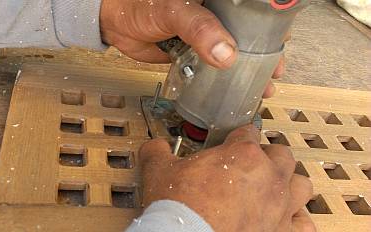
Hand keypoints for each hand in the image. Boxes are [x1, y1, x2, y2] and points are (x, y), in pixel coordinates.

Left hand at [100, 0, 284, 97]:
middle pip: (249, 34)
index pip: (253, 11)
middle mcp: (216, 14)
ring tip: (259, 87)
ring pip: (234, 52)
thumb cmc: (139, 4)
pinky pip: (214, 65)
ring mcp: (206, 34)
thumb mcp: (173, 10)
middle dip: (264, 55)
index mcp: (218, 0)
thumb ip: (199, 28)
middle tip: (273, 72)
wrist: (116, 23)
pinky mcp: (195, 52)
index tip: (281, 42)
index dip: (270, 27)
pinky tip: (232, 89)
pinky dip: (224, 77)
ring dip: (247, 71)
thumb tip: (226, 53)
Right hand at [139, 124, 315, 231]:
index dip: (239, 136)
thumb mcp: (160, 171)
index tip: (233, 142)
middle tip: (250, 164)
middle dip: (267, 156)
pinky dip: (297, 219)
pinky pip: (305, 223)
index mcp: (242, 154)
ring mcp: (279, 205)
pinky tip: (284, 218)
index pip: (249, 132)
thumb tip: (154, 147)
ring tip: (273, 187)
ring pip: (300, 183)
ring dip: (288, 182)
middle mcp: (268, 176)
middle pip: (280, 153)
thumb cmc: (181, 209)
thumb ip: (157, 151)